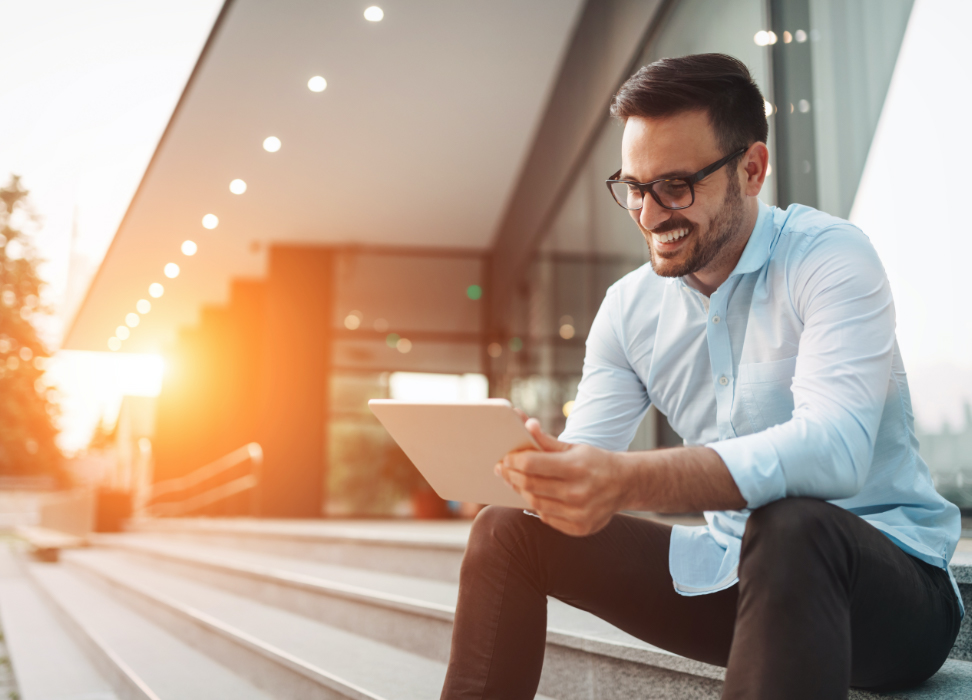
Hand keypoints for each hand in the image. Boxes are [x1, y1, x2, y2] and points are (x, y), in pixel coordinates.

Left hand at [495, 417, 628, 536]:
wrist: (626, 484)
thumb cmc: (595, 462)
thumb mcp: (574, 447)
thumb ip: (546, 440)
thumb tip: (525, 424)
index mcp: (576, 467)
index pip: (531, 464)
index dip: (513, 460)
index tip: (506, 458)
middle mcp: (578, 492)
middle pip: (530, 485)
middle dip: (511, 476)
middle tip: (503, 469)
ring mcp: (579, 513)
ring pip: (535, 503)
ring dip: (521, 491)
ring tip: (515, 481)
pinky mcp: (580, 528)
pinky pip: (547, 518)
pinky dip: (537, 506)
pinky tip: (535, 495)